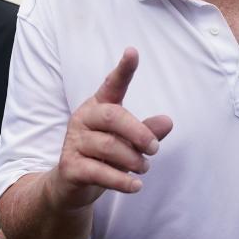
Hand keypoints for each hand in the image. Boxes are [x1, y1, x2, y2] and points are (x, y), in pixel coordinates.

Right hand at [45, 48, 172, 211]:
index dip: (123, 69)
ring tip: (143, 168)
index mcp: (98, 107)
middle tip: (154, 149)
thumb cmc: (102, 157)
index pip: (111, 84)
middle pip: (113, 115)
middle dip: (139, 132)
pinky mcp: (70, 166)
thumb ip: (146, 132)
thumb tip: (168, 121)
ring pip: (108, 146)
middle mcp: (83, 119)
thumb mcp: (127, 143)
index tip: (133, 52)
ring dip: (133, 160)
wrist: (71, 187)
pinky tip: (135, 186)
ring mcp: (73, 142)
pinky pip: (99, 171)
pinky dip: (122, 181)